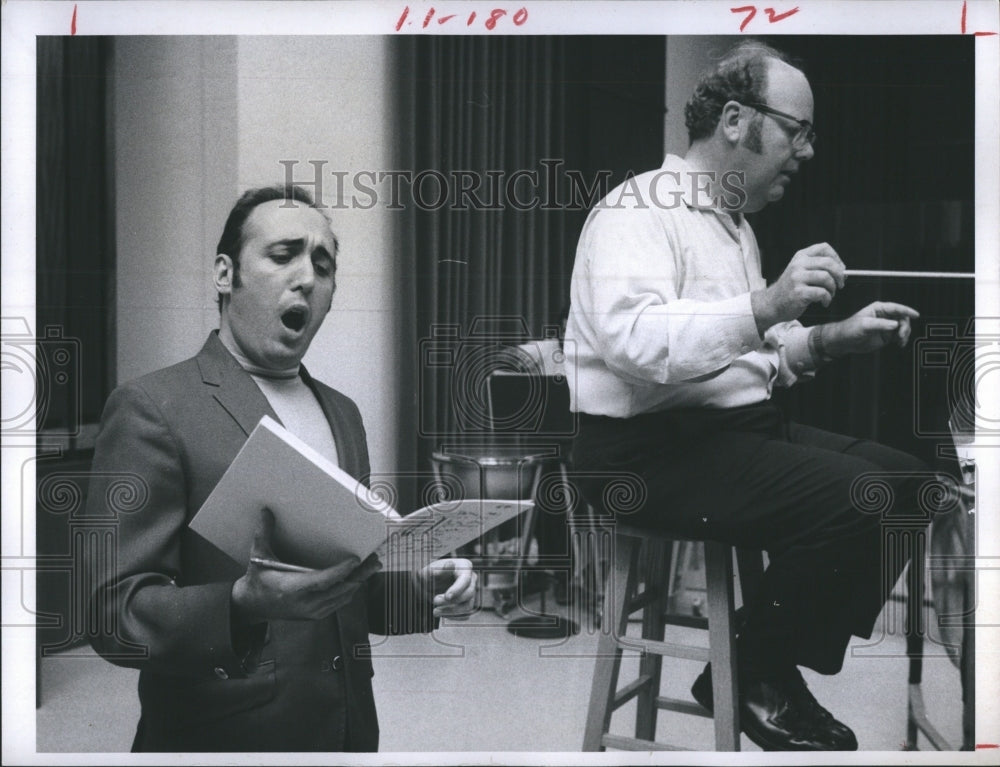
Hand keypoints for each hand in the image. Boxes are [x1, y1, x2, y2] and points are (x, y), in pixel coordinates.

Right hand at [231, 508, 381, 623]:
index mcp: (291, 589)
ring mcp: (312, 612)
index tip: (356, 560)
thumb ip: (263, 534)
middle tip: (375, 560)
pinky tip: (357, 578)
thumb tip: (266, 512)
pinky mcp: (316, 615)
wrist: (252, 606)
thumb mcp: (258, 557)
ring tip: (372, 566)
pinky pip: (339, 602)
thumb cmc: (257, 580)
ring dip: (358, 581)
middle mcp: (305, 603)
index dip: (341, 571)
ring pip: (343, 597)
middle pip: (340, 589)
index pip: (322, 581)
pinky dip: (349, 590)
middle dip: (360, 574)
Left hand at [415, 559, 477, 619]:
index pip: (466, 579)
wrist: (426, 587)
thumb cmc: (428, 576)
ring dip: (451, 611)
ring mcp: (471, 592)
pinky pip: (465, 614)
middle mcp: (471, 578)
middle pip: (469, 593)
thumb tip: (449, 564)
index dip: (458, 589)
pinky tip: (441, 613)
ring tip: (435, 611)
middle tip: (434, 601)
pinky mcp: (468, 604)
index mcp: (464, 566)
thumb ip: (437, 569)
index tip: (447, 597)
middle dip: (452, 601)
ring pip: (468, 606)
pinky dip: (452, 616)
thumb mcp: (427, 572)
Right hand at [751, 243, 845, 331]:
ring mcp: (797, 278)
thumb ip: (817, 268)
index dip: (837, 258)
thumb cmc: (791, 289)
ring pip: (826, 278)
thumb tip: (843, 271)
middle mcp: (798, 264)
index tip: (840, 269)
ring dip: (833, 289)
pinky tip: (824, 302)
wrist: (772, 304)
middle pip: (828, 263)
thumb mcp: (800, 271)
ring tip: (829, 295)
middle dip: (839, 275)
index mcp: (800, 257)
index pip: (824, 248)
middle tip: (840, 284)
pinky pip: (822, 293)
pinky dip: (827, 298)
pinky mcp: (798, 292)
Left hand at [823, 301, 919, 355]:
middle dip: (905, 326)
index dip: (907, 311)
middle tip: (901, 335)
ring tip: (900, 341)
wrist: (844, 341)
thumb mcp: (865, 325)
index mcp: (879, 309)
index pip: (896, 308)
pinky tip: (899, 344)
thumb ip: (880, 324)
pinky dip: (902, 339)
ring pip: (903, 327)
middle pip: (903, 318)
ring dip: (905, 334)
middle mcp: (885, 316)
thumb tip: (895, 324)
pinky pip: (900, 335)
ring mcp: (887, 326)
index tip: (916, 315)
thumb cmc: (850, 329)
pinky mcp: (887, 335)